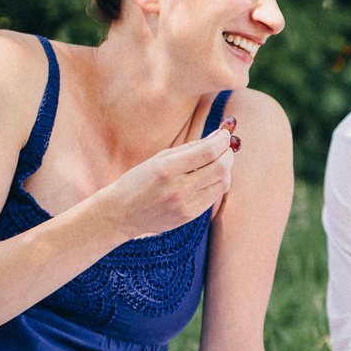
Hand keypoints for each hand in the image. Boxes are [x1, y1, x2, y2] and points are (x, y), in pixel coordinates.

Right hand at [102, 117, 236, 239]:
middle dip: (228, 154)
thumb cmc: (138, 181)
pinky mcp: (189, 216)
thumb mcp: (158, 158)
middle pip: (221, 168)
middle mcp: (178, 188)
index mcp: (167, 169)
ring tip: (218, 162)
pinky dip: (217, 184)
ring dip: (226, 170)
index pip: (208, 152)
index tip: (225, 134)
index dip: (222, 140)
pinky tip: (209, 178)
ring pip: (222, 184)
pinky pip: (214, 197)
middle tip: (226, 147)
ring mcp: (185, 205)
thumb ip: (189, 148)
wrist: (122, 214)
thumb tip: (216, 137)